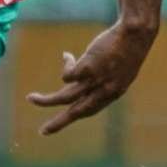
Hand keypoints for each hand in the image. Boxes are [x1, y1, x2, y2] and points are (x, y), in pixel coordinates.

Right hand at [25, 21, 155, 134]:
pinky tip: (67, 57)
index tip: (68, 117)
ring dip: (46, 101)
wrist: (136, 34)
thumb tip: (82, 74)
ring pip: (64, 98)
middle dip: (59, 123)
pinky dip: (66, 66)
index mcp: (114, 93)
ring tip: (31, 98)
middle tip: (44, 131)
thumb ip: (106, 77)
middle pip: (77, 112)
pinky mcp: (86, 69)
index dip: (77, 113)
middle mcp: (104, 92)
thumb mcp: (121, 67)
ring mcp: (95, 82)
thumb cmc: (130, 46)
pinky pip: (67, 76)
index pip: (91, 110)